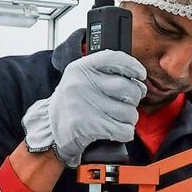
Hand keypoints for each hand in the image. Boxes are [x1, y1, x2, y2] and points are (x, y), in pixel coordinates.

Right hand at [22, 50, 146, 166]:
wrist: (50, 128)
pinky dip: (125, 133)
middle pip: (128, 89)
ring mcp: (84, 105)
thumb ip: (106, 74)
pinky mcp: (88, 126)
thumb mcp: (82, 78)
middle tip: (125, 103)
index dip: (132, 66)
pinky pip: (124, 130)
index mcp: (81, 68)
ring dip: (129, 119)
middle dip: (134, 99)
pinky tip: (115, 130)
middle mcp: (81, 84)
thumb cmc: (74, 102)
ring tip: (116, 118)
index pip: (114, 58)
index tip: (140, 74)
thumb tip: (139, 82)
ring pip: (129, 113)